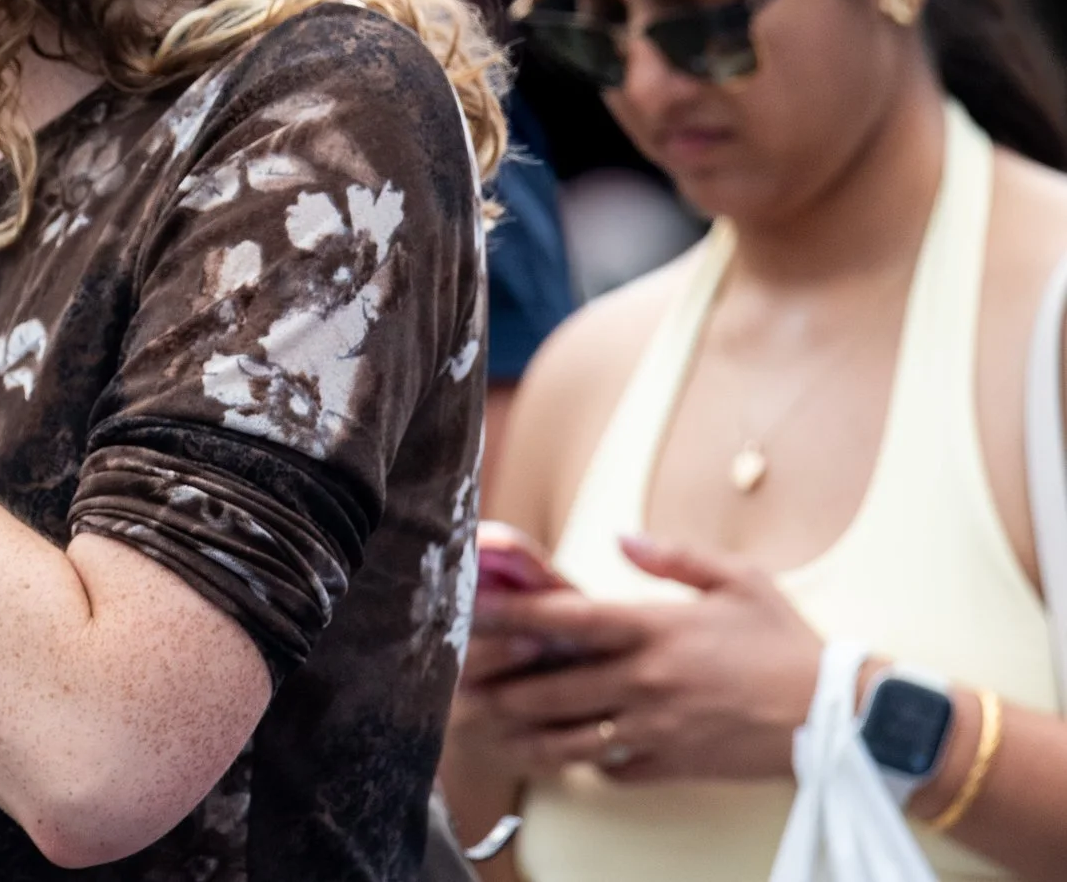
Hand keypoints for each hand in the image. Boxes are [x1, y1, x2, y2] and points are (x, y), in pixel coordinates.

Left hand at [459, 533, 822, 783]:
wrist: (841, 718)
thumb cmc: (787, 643)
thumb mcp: (738, 580)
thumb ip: (673, 556)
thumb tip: (620, 536)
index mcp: (656, 628)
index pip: (565, 619)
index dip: (510, 615)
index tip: (471, 610)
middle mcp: (646, 680)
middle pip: (550, 686)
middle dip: (501, 683)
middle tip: (463, 677)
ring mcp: (655, 728)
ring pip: (569, 735)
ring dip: (527, 728)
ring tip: (491, 719)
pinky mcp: (671, 764)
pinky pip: (610, 768)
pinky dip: (583, 760)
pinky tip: (565, 749)